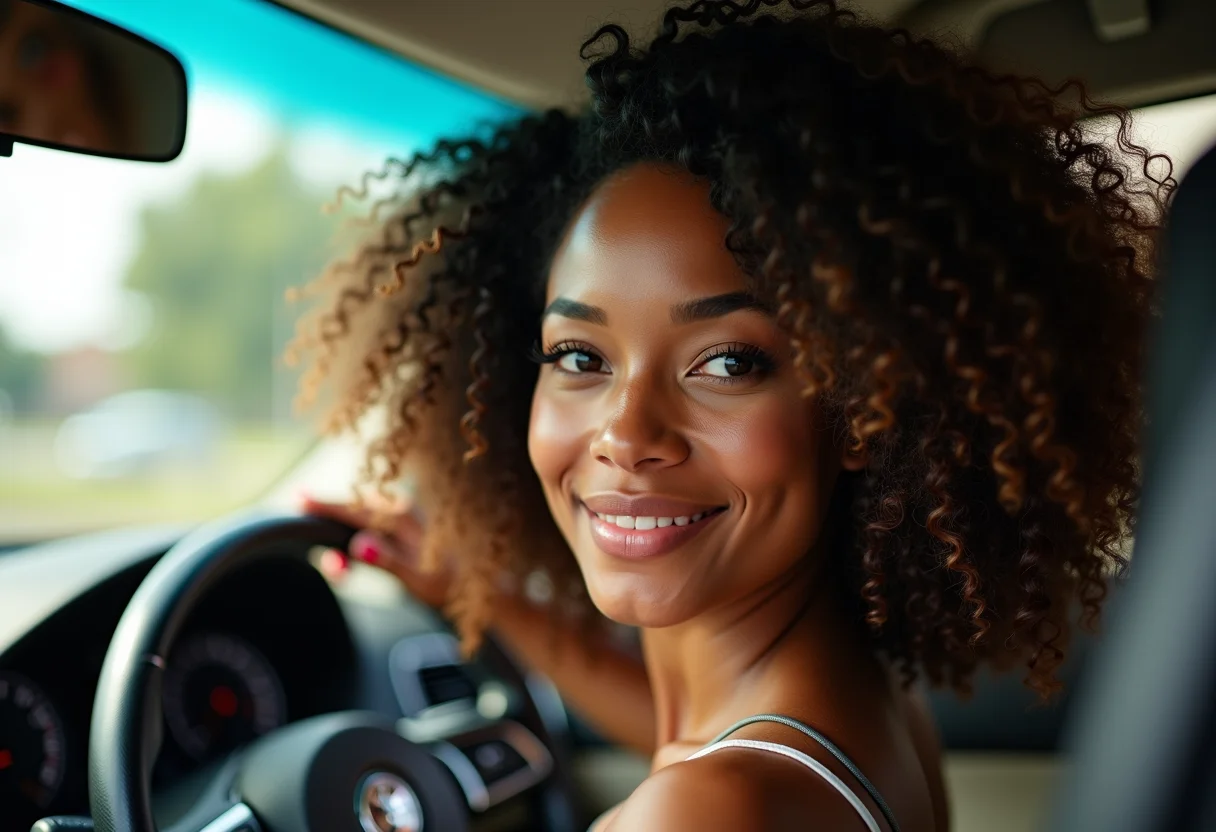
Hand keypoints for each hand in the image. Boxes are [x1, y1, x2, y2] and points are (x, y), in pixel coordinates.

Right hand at [300, 494, 450, 608]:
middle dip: (331, 525)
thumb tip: (358, 544)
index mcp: (406, 519)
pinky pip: (372, 525)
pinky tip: (352, 556)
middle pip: (354, 511)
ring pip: (361, 519)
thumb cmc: (452, 585)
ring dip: (344, 535)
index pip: (357, 510)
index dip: (326, 506)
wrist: (482, 587)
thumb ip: (389, 561)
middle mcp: (404, 511)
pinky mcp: (405, 527)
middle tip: (325, 555)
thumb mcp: (419, 579)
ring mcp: (404, 517)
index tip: (299, 499)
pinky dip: (356, 537)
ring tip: (340, 569)